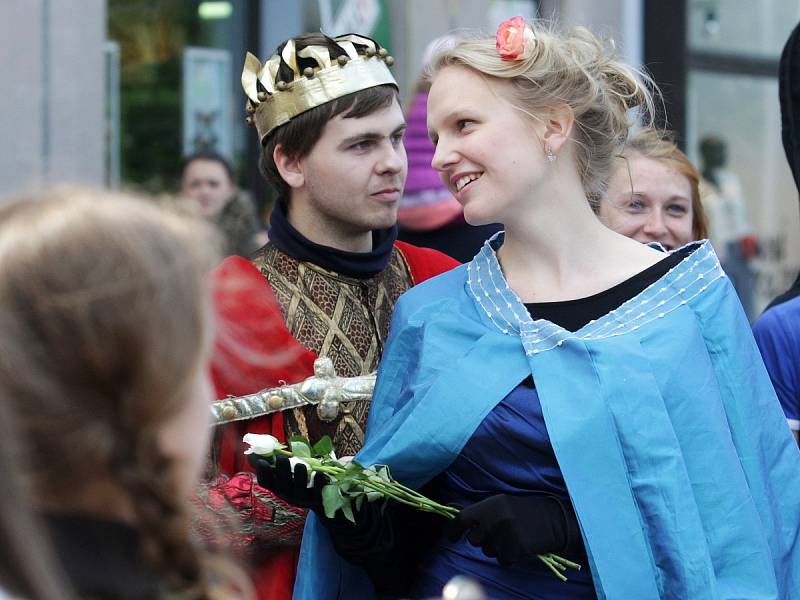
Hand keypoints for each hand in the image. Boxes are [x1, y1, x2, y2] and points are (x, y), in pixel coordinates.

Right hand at [247, 453, 324, 510]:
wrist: (317, 500)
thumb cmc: (296, 481)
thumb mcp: (282, 474)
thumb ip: (270, 462)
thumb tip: (251, 452)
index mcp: (277, 487)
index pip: (265, 482)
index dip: (262, 473)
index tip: (262, 462)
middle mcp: (287, 494)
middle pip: (282, 485)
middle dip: (281, 471)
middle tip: (282, 458)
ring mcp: (302, 498)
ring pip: (299, 488)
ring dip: (299, 475)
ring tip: (301, 465)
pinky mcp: (317, 498)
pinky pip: (318, 490)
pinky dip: (319, 481)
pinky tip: (319, 473)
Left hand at [448, 494, 576, 565]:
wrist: (554, 520)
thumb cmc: (525, 510)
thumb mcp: (502, 503)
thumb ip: (483, 512)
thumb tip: (463, 524)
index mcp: (490, 505)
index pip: (463, 518)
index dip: (454, 529)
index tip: (451, 537)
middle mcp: (495, 519)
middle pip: (474, 539)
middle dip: (482, 539)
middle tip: (497, 532)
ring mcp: (504, 535)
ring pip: (487, 551)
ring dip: (496, 547)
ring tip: (511, 536)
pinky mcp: (515, 549)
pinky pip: (502, 559)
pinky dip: (508, 556)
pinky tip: (519, 546)